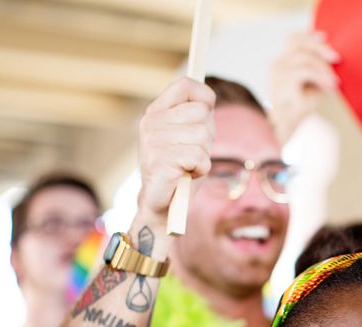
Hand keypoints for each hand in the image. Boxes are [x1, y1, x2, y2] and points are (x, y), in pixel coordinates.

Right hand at [136, 77, 215, 225]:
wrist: (162, 206)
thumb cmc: (179, 171)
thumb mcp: (188, 138)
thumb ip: (196, 118)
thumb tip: (209, 99)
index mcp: (156, 112)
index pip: (185, 85)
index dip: (204, 95)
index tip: (208, 110)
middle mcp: (152, 123)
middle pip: (201, 113)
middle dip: (207, 135)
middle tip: (193, 154)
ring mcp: (154, 142)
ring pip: (203, 135)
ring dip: (204, 155)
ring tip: (188, 166)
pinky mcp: (161, 161)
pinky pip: (199, 157)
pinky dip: (201, 169)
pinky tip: (187, 175)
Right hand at [269, 31, 339, 143]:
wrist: (287, 126)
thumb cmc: (299, 106)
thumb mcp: (312, 83)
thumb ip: (317, 69)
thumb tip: (333, 58)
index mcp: (283, 61)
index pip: (294, 40)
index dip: (309, 36)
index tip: (324, 36)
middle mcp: (278, 63)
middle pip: (297, 43)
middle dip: (319, 47)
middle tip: (336, 57)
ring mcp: (278, 71)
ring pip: (304, 57)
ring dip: (323, 68)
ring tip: (334, 81)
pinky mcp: (282, 81)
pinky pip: (305, 71)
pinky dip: (320, 77)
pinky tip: (330, 86)